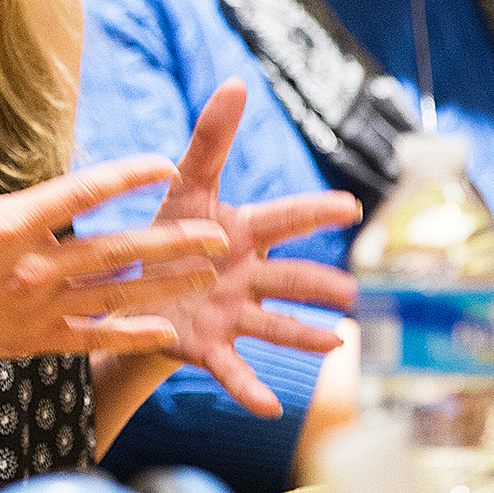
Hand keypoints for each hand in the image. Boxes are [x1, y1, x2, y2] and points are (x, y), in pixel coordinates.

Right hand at [0, 89, 235, 386]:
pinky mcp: (28, 343)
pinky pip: (89, 339)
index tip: (165, 163)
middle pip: (116, 250)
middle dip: (172, 241)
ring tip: (209, 276)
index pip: (80, 193)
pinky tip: (164, 331)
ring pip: (114, 295)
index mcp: (4, 226)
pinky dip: (128, 335)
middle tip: (221, 234)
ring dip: (165, 285)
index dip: (127, 176)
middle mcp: (29, 270)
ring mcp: (33, 311)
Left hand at [130, 79, 361, 416]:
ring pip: (274, 325)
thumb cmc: (171, 230)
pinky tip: (273, 410)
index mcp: (244, 233)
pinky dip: (252, 390)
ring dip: (305, 335)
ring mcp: (232, 314)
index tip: (351, 206)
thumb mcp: (184, 185)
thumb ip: (210, 139)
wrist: (136, 287)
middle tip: (357, 292)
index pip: (283, 218)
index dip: (313, 211)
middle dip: (322, 285)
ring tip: (335, 343)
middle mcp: (248, 276)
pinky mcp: (209, 347)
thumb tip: (235, 82)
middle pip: (290, 278)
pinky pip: (234, 370)